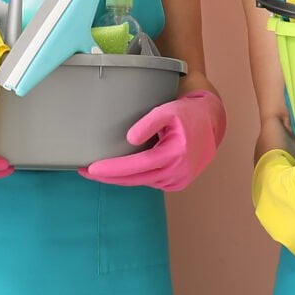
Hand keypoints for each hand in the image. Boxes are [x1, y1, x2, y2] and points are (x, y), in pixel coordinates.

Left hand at [82, 91, 225, 191]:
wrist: (211, 123)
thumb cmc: (187, 113)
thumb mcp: (168, 110)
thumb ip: (148, 122)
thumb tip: (130, 139)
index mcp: (174, 154)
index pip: (135, 166)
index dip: (111, 169)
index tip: (90, 168)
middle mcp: (176, 172)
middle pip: (134, 179)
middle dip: (108, 177)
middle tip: (84, 171)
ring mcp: (177, 181)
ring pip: (141, 182)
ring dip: (120, 178)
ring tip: (98, 170)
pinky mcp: (177, 184)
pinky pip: (150, 182)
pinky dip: (136, 177)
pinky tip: (122, 170)